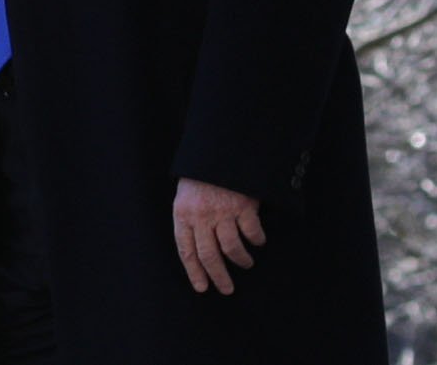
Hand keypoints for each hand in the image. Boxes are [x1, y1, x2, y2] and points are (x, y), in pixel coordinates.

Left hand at [172, 177, 265, 294]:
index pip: (186, 250)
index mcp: (182, 213)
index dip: (194, 271)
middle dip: (218, 276)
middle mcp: (201, 216)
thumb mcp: (185, 196)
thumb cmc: (200, 176)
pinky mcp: (243, 206)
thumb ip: (189, 220)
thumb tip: (196, 250)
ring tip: (246, 263)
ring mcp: (222, 212)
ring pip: (231, 248)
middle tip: (227, 289)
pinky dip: (257, 240)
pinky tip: (258, 241)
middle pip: (209, 255)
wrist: (218, 151)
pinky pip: (252, 233)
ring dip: (240, 260)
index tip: (202, 288)